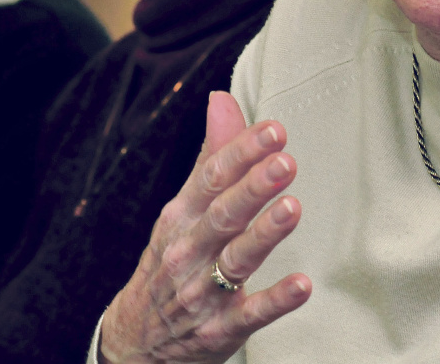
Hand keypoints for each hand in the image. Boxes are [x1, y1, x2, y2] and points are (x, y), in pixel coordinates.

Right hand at [98, 91, 310, 362]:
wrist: (136, 340)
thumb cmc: (172, 258)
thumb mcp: (183, 207)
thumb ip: (210, 154)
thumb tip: (222, 99)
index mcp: (181, 214)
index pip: (211, 176)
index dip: (242, 152)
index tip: (274, 129)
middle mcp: (188, 249)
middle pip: (223, 214)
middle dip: (253, 186)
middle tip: (285, 160)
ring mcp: (202, 291)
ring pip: (236, 259)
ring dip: (264, 234)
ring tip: (293, 207)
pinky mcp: (220, 329)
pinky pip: (250, 314)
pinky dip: (275, 300)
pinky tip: (302, 284)